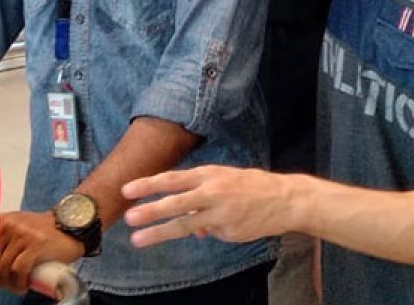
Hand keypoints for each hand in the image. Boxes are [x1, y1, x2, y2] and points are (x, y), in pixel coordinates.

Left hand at [0, 211, 82, 293]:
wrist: (74, 227)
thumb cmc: (46, 232)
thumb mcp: (21, 227)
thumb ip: (4, 237)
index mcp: (4, 220)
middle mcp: (11, 225)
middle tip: (9, 284)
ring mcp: (24, 234)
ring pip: (4, 266)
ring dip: (9, 283)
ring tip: (18, 286)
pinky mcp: (36, 245)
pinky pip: (19, 270)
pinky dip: (19, 282)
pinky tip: (24, 286)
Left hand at [121, 166, 296, 247]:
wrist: (286, 199)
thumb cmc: (253, 186)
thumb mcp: (226, 179)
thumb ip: (202, 193)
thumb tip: (187, 216)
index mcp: (210, 174)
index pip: (174, 178)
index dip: (149, 183)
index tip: (128, 189)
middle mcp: (213, 192)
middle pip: (176, 201)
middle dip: (150, 208)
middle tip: (128, 216)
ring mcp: (220, 214)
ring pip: (185, 224)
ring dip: (159, 232)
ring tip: (138, 239)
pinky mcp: (228, 231)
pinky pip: (210, 233)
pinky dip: (210, 231)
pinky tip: (226, 225)